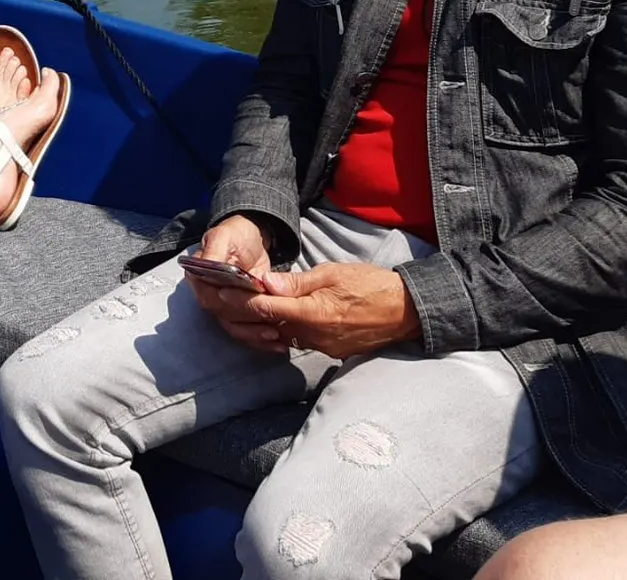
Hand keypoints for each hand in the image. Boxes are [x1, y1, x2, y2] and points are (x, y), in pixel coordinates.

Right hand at [185, 216, 282, 352]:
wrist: (252, 240)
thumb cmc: (237, 234)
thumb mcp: (225, 236)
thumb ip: (215, 251)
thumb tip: (207, 266)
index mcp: (198, 276)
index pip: (209, 297)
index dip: (230, 304)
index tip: (255, 304)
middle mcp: (207, 294)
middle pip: (223, 315)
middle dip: (248, 321)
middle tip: (272, 322)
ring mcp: (223, 306)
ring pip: (234, 328)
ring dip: (254, 335)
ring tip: (276, 335)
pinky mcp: (239, 314)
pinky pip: (245, 332)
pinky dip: (260, 339)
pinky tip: (277, 343)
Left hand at [245, 261, 420, 359]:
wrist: (406, 311)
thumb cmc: (370, 285)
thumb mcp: (333, 273)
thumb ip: (297, 283)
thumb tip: (266, 284)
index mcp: (313, 313)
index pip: (267, 309)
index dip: (241, 301)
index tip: (220, 293)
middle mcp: (315, 335)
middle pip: (272, 325)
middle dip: (251, 312)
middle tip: (231, 297)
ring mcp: (324, 347)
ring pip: (286, 335)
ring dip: (271, 322)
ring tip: (257, 305)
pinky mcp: (332, 352)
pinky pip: (303, 340)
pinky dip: (291, 329)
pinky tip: (288, 316)